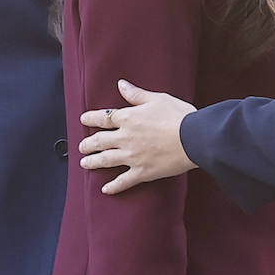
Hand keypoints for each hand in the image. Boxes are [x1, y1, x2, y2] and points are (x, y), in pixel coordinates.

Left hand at [79, 80, 195, 192]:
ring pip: (106, 160)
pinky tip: (105, 189)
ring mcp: (132, 156)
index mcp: (129, 118)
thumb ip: (136, 94)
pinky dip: (113, 186)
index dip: (91, 118)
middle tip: (82, 147)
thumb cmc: (178, 115)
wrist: (193, 138)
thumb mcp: (157, 99)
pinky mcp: (142, 172)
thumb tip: (121, 84)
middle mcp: (126, 138)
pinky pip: (123, 181)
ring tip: (85, 163)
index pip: (104, 118)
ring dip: (93, 162)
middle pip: (100, 141)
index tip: (83, 119)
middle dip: (88, 144)